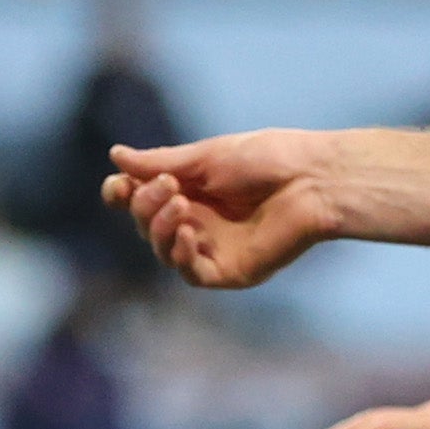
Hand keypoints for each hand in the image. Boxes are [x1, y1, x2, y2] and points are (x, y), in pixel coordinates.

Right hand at [104, 132, 336, 291]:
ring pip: (163, 251)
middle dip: (145, 205)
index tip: (118, 185)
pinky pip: (191, 273)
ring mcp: (212, 247)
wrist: (313, 179)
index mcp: (189, 190)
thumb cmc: (267, 159)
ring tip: (180, 204)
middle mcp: (196, 220)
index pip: (140, 200)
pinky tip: (189, 233)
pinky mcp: (230, 271)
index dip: (122, 195)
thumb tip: (116, 156)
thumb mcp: (205, 156)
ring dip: (159, 228)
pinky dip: (181, 254)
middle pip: (145, 224)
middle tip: (170, 186)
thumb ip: (161, 163)